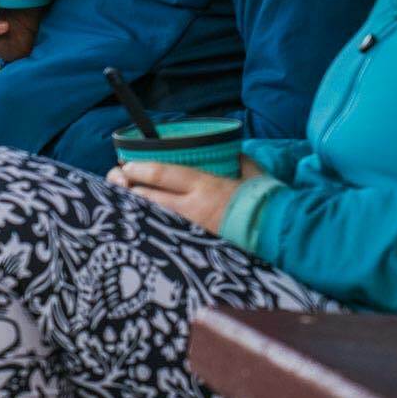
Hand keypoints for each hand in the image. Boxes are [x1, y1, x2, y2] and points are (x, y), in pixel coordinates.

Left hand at [107, 156, 264, 235]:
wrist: (281, 235)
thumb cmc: (266, 201)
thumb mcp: (250, 172)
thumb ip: (234, 160)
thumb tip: (227, 152)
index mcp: (205, 185)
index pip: (162, 174)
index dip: (138, 169)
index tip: (125, 164)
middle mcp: (193, 208)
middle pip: (148, 197)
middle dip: (126, 187)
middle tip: (115, 179)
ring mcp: (192, 229)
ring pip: (152, 217)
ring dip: (133, 207)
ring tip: (120, 199)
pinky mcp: (196, 245)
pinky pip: (165, 234)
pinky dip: (149, 226)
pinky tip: (139, 223)